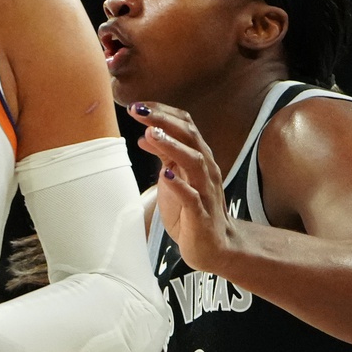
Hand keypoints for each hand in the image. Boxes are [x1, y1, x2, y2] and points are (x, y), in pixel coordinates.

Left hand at [128, 101, 237, 274]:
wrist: (212, 246)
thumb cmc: (191, 211)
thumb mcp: (173, 178)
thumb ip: (164, 156)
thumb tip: (145, 133)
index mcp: (198, 157)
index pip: (185, 124)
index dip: (162, 112)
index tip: (138, 105)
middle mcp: (205, 169)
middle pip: (190, 135)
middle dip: (163, 120)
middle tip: (139, 111)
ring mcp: (205, 190)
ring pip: (194, 161)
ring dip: (173, 146)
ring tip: (152, 133)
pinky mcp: (201, 214)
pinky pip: (193, 197)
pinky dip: (179, 185)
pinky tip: (165, 175)